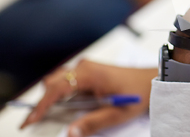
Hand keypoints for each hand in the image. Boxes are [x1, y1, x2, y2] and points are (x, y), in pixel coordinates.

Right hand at [20, 60, 156, 136]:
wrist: (152, 80)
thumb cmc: (138, 92)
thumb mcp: (117, 113)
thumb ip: (92, 123)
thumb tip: (70, 133)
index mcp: (89, 73)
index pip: (56, 89)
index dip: (41, 106)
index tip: (30, 121)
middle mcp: (85, 67)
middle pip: (53, 82)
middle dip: (43, 102)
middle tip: (35, 121)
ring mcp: (86, 68)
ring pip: (58, 81)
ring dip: (51, 97)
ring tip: (48, 116)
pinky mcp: (89, 72)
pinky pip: (68, 82)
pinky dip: (61, 95)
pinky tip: (64, 108)